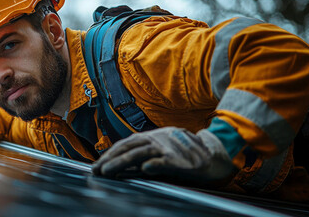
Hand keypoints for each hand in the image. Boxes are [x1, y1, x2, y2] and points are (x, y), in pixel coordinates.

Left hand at [92, 127, 236, 183]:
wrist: (212, 153)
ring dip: (122, 162)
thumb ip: (143, 155)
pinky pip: (164, 161)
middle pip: (128, 148)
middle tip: (96, 169)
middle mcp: (156, 140)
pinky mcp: (179, 159)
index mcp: (151, 137)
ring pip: (140, 153)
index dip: (109, 154)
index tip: (96, 165)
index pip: (125, 144)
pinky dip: (154, 164)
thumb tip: (121, 165)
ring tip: (108, 170)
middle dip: (110, 159)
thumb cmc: (183, 153)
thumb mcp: (161, 150)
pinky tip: (144, 169)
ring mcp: (167, 148)